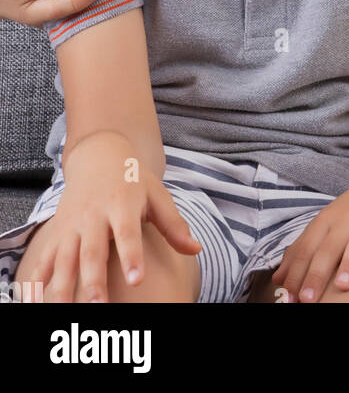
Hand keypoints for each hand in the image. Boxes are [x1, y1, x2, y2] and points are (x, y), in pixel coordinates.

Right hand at [30, 131, 199, 302]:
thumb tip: (196, 249)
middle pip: (93, 250)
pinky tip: (35, 297)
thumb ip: (174, 224)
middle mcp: (95, 215)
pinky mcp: (58, 230)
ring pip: (66, 257)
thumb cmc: (133, 180)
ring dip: (64, 284)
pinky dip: (39, 275)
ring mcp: (73, 224)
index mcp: (122, 204)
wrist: (98, 156)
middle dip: (94, 278)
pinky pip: (46, 255)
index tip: (137, 280)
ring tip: (66, 310)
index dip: (132, 256)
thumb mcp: (156, 194)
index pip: (128, 233)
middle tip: (98, 304)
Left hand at [270, 162, 348, 302]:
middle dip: (317, 273)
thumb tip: (279, 279)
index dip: (296, 272)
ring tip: (343, 286)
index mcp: (329, 219)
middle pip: (329, 247)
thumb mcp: (329, 221)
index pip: (307, 246)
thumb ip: (305, 248)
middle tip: (307, 300)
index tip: (287, 297)